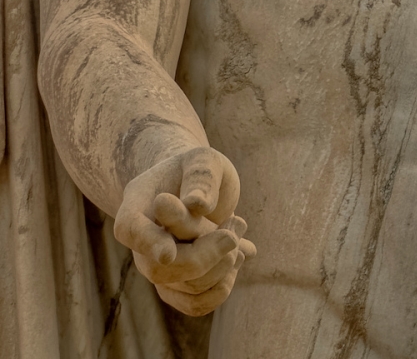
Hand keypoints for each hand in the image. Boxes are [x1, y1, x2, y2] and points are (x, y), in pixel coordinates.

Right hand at [113, 146, 256, 315]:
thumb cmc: (196, 169)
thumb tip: (198, 205)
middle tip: (238, 223)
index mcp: (137, 205)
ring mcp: (157, 266)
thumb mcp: (204, 160)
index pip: (130, 230)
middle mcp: (141, 242)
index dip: (148, 244)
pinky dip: (222, 288)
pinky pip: (195, 304)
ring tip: (238, 226)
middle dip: (207, 253)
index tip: (169, 252)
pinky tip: (239, 257)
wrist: (196, 187)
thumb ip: (201, 177)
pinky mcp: (178, 283)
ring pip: (186, 286)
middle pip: (162, 268)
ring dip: (224, 262)